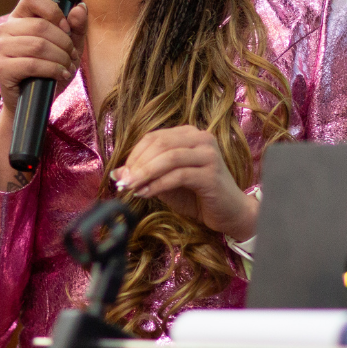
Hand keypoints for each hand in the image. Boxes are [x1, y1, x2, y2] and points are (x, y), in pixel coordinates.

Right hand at [0, 0, 86, 117]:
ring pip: (37, 45)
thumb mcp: (69, 47)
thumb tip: (81, 8)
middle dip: (64, 43)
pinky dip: (52, 70)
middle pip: (40, 25)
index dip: (53, 11)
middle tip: (73, 57)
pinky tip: (61, 75)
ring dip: (60, 58)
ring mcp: (1, 48)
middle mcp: (6, 29)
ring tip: (68, 67)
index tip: (67, 29)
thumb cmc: (51, 70)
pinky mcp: (2, 68)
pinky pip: (31, 64)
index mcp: (20, 17)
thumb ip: (76, 27)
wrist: (36, 101)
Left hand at [112, 126, 258, 240]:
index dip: (134, 154)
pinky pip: (178, 175)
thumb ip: (145, 175)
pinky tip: (145, 194)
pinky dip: (158, 184)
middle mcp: (201, 139)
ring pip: (169, 157)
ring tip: (131, 188)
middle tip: (122, 182)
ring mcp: (208, 155)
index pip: (155, 137)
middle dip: (137, 164)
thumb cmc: (197, 196)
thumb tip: (116, 174)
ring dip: (145, 173)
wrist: (230, 213)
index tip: (121, 174)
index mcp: (189, 135)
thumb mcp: (166, 183)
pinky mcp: (211, 174)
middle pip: (160, 144)